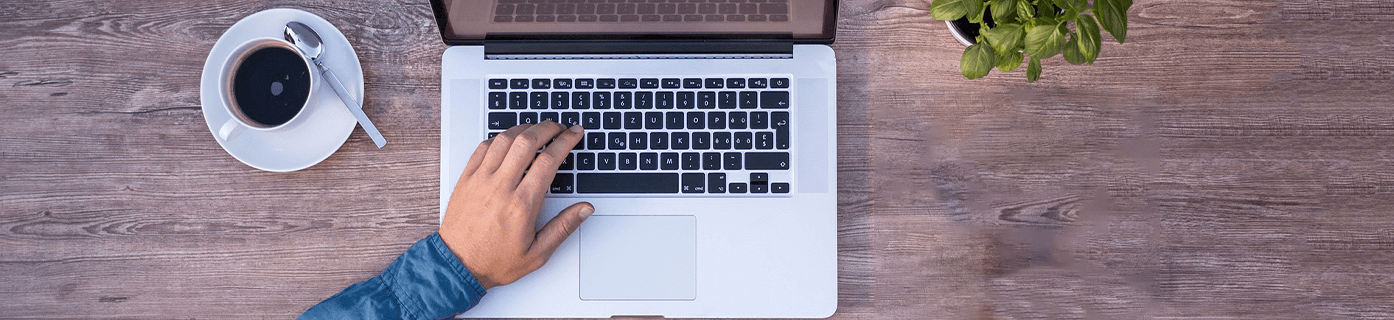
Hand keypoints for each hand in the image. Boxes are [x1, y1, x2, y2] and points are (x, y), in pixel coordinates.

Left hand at [440, 121, 591, 288]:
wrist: (457, 265)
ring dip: (524, 128)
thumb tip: (584, 209)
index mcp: (522, 204)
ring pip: (505, 139)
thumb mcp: (538, 254)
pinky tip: (508, 140)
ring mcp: (481, 180)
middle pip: (527, 141)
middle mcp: (501, 187)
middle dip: (547, 127)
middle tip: (559, 127)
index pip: (549, 160)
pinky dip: (499, 138)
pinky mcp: (466, 178)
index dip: (565, 141)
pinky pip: (483, 147)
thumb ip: (564, 228)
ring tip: (536, 129)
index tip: (574, 134)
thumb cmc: (494, 261)